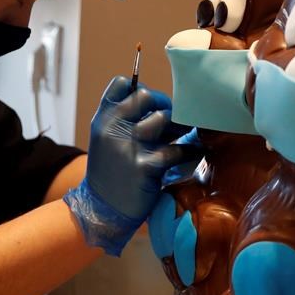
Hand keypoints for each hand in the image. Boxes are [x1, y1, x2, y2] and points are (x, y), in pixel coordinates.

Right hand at [64, 76, 202, 254]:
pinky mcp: (144, 168)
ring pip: (163, 118)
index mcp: (103, 119)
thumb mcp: (107, 140)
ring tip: (183, 136)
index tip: (151, 104)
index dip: (140, 88)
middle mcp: (112, 129)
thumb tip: (162, 102)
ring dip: (179, 127)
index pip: (120, 84)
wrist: (101, 211)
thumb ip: (125, 119)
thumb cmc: (111, 171)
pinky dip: (190, 151)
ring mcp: (127, 148)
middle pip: (146, 96)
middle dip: (164, 104)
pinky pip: (176, 150)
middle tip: (172, 121)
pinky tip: (193, 153)